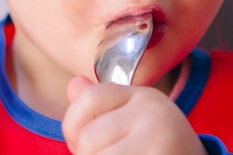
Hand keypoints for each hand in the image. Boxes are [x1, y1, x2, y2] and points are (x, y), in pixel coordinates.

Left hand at [62, 76, 207, 154]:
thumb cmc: (159, 151)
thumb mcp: (133, 123)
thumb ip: (101, 107)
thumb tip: (74, 84)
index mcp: (144, 96)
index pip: (89, 97)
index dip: (73, 126)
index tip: (85, 145)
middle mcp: (154, 112)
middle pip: (88, 137)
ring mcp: (158, 139)